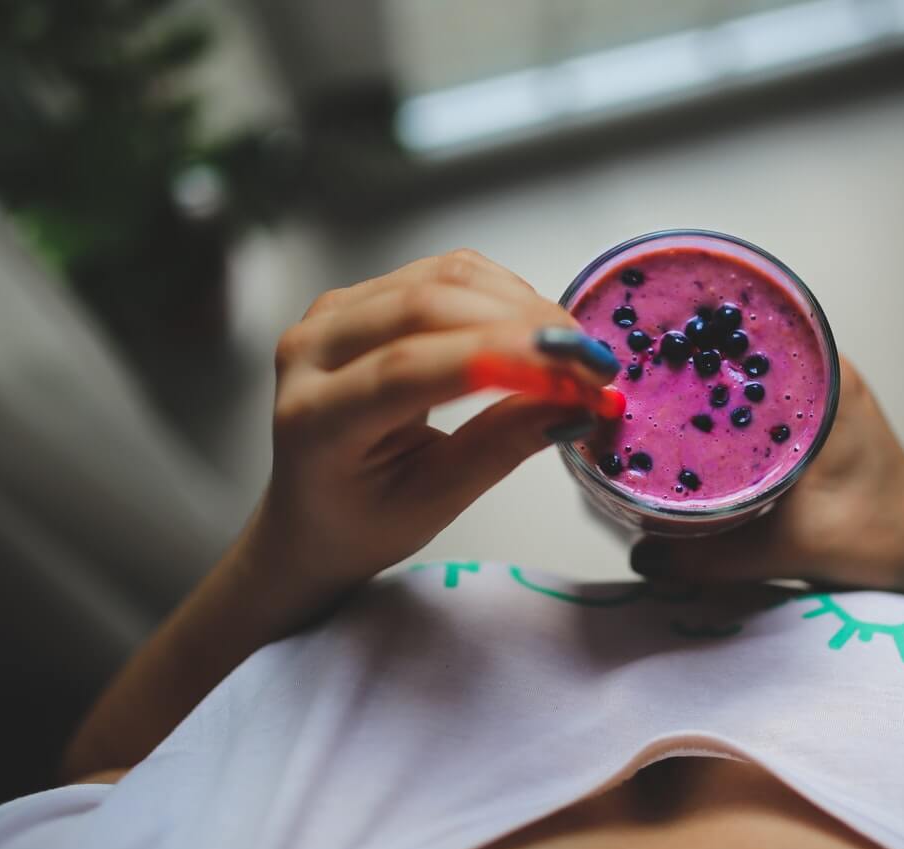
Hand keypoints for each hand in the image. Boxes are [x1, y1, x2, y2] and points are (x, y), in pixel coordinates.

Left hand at [251, 249, 618, 588]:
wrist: (312, 511)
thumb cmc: (364, 519)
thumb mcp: (436, 501)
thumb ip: (502, 445)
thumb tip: (577, 403)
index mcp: (315, 417)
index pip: (408, 369)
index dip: (500, 360)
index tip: (576, 376)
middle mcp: (311, 349)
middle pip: (427, 307)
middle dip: (525, 328)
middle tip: (593, 366)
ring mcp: (334, 313)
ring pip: (443, 278)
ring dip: (523, 306)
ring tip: (575, 353)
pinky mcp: (363, 296)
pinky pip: (444, 273)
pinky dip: (505, 295)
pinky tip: (539, 331)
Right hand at [631, 358, 903, 604]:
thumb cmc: (880, 542)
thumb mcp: (788, 547)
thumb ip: (711, 556)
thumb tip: (640, 557)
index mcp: (826, 379)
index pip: (749, 331)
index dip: (694, 332)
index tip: (644, 342)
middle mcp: (825, 371)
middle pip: (740, 348)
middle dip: (687, 358)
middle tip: (631, 374)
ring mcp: (821, 392)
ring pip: (747, 373)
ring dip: (704, 384)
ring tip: (646, 395)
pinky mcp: (814, 419)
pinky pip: (757, 399)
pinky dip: (724, 410)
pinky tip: (686, 428)